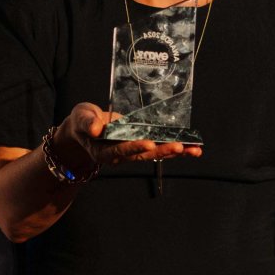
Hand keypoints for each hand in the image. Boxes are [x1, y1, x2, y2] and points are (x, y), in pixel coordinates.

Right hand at [53, 102, 201, 170]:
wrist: (86, 129)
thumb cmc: (83, 122)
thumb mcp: (81, 119)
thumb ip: (87, 123)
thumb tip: (95, 128)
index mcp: (104, 150)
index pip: (121, 150)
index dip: (134, 147)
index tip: (148, 144)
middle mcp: (121, 154)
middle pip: (143, 155)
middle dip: (162, 152)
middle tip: (179, 147)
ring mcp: (133, 151)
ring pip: (155, 154)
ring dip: (174, 152)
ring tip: (194, 150)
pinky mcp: (141, 145)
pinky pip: (158, 147)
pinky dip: (174, 148)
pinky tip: (191, 147)